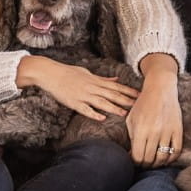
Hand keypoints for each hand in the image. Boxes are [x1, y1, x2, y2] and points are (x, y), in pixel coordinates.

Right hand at [17, 55, 137, 120]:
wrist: (50, 73)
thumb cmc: (68, 72)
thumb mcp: (87, 73)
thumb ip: (102, 78)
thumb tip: (116, 80)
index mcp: (95, 80)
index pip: (116, 87)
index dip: (129, 91)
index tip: (140, 95)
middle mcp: (91, 87)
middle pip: (112, 95)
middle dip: (126, 100)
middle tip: (139, 106)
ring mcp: (83, 95)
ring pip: (101, 102)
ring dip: (113, 108)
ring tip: (124, 113)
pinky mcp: (73, 102)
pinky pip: (85, 109)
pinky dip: (93, 113)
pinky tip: (102, 118)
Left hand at [127, 71, 182, 167]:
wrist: (160, 89)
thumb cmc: (143, 104)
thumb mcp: (131, 119)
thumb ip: (131, 138)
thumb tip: (132, 155)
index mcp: (141, 129)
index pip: (138, 156)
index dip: (135, 162)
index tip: (135, 161)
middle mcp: (155, 132)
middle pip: (150, 159)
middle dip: (145, 164)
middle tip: (144, 163)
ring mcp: (168, 131)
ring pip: (163, 158)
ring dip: (157, 164)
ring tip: (154, 162)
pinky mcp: (178, 130)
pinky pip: (176, 151)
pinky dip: (171, 158)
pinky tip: (165, 158)